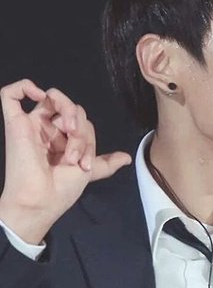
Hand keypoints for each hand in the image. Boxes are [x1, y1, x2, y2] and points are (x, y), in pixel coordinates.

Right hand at [0, 78, 131, 242]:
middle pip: (72, 111)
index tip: (84, 164)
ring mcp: (30, 126)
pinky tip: (38, 93)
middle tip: (75, 155)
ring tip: (70, 133)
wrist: (41, 201)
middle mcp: (47, 131)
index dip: (88, 139)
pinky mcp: (15, 123)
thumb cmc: (62, 190)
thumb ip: (105, 162)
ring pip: (54, 100)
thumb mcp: (89, 172)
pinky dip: (24, 86)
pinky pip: (11, 95)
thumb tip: (127, 158)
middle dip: (81, 130)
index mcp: (62, 141)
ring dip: (69, 113)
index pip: (83, 123)